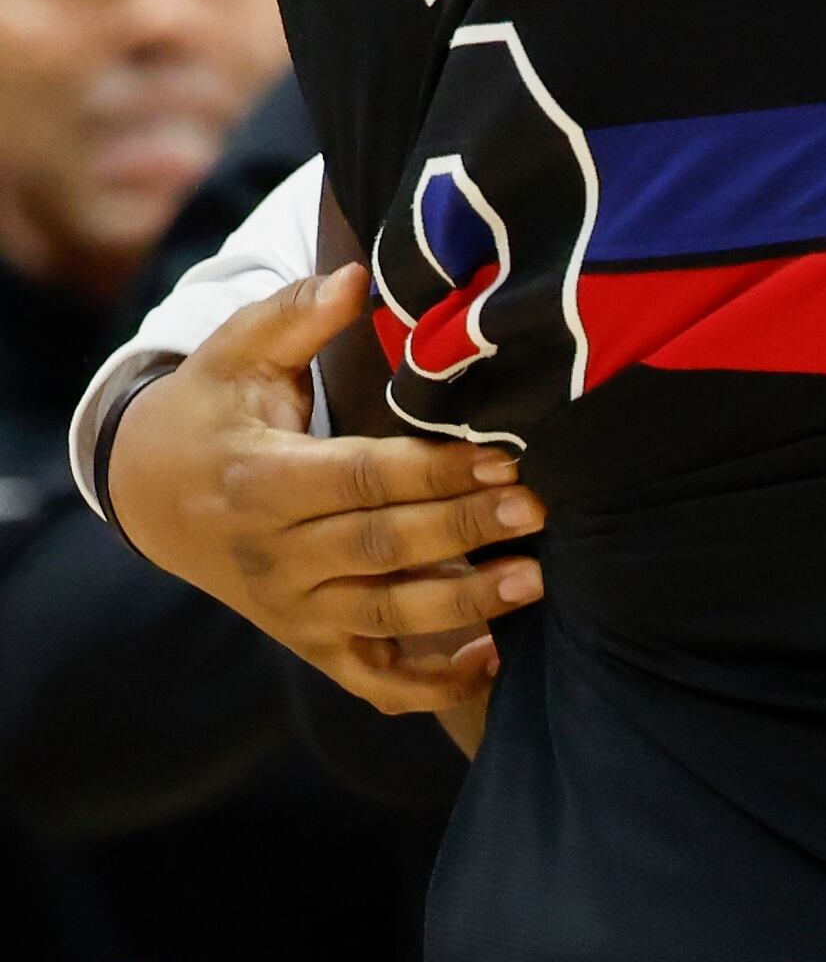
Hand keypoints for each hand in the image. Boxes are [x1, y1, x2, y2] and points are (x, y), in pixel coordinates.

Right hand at [112, 266, 539, 719]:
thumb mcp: (236, 355)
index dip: (435, 470)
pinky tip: (490, 661)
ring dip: (461, 607)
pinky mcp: (309, 642)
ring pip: (384, 618)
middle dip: (462, 530)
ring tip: (534, 582)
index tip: (507, 454)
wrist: (151, 495)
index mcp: (260, 481)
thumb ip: (295, 317)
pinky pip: (370, 679)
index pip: (360, 479)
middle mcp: (274, 556)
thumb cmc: (213, 410)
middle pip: (381, 547)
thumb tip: (357, 277)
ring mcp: (292, 609)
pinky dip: (426, 684)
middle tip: (539, 510)